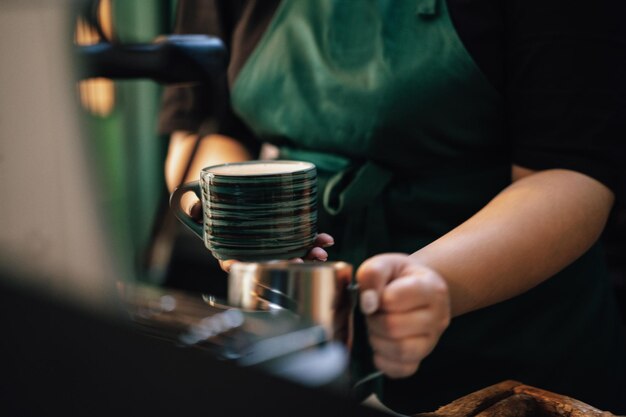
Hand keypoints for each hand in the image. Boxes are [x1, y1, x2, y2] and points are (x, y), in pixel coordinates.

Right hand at [186, 198, 334, 271]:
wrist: (227, 180)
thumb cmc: (210, 195)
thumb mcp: (198, 200)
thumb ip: (193, 207)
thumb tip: (192, 210)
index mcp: (228, 250)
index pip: (237, 266)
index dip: (250, 270)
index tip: (262, 269)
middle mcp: (251, 251)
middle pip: (270, 265)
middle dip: (288, 266)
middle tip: (302, 261)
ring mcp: (269, 244)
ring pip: (289, 256)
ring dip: (307, 256)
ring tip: (321, 251)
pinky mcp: (282, 233)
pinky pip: (299, 242)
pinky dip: (313, 241)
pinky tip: (326, 239)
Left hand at [356, 253, 450, 377]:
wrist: (412, 287)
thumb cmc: (397, 276)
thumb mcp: (384, 263)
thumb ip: (373, 275)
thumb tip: (368, 303)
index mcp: (432, 288)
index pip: (395, 298)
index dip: (376, 297)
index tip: (375, 294)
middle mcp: (439, 317)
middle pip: (394, 327)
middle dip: (374, 320)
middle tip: (373, 312)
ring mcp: (432, 341)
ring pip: (400, 350)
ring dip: (377, 340)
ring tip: (376, 327)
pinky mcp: (422, 359)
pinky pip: (402, 370)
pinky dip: (383, 360)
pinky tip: (380, 345)